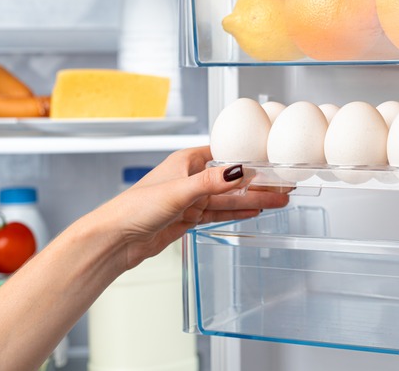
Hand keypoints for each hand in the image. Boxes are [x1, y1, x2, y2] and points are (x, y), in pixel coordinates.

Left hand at [89, 146, 289, 268]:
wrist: (114, 240)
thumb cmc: (133, 208)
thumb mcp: (177, 191)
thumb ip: (211, 182)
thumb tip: (239, 171)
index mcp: (186, 162)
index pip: (225, 157)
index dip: (250, 160)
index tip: (273, 164)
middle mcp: (190, 178)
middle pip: (231, 181)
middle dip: (258, 185)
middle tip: (283, 189)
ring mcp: (190, 200)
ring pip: (228, 199)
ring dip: (252, 201)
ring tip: (278, 202)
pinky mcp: (188, 219)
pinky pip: (219, 213)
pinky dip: (237, 213)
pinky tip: (254, 212)